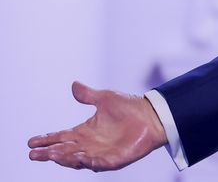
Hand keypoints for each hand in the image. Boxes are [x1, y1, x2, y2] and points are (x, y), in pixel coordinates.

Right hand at [27, 81, 167, 171]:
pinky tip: (79, 159)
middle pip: (64, 151)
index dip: (46, 140)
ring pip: (77, 159)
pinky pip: (99, 164)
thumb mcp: (105, 98)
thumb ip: (88, 95)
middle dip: (49, 153)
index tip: (31, 142)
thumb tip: (74, 85)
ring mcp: (101, 154)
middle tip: (34, 154)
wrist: (153, 115)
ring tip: (53, 154)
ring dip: (65, 158)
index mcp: (85, 131)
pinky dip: (89, 162)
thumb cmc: (130, 107)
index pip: (61, 137)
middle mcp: (90, 144)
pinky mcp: (115, 160)